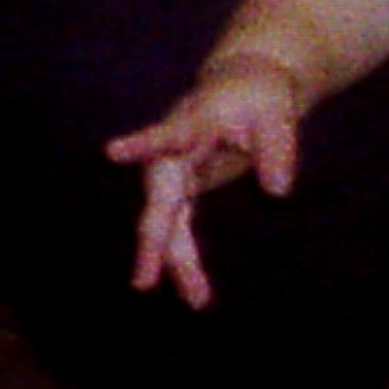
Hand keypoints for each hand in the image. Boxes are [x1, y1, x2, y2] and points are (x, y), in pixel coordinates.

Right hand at [107, 55, 302, 309]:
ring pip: (167, 226)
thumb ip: (278, 147)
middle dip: (153, 241)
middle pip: (160, 201)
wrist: (246, 87)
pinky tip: (196, 292)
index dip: (142, 144)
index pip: (166, 135)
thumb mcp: (277, 112)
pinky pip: (178, 231)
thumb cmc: (259, 96)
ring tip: (197, 301)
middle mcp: (172, 153)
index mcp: (192, 123)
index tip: (111, 151)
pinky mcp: (180, 192)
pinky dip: (185, 259)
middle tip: (144, 282)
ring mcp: (172, 175)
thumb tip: (278, 191)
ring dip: (177, 263)